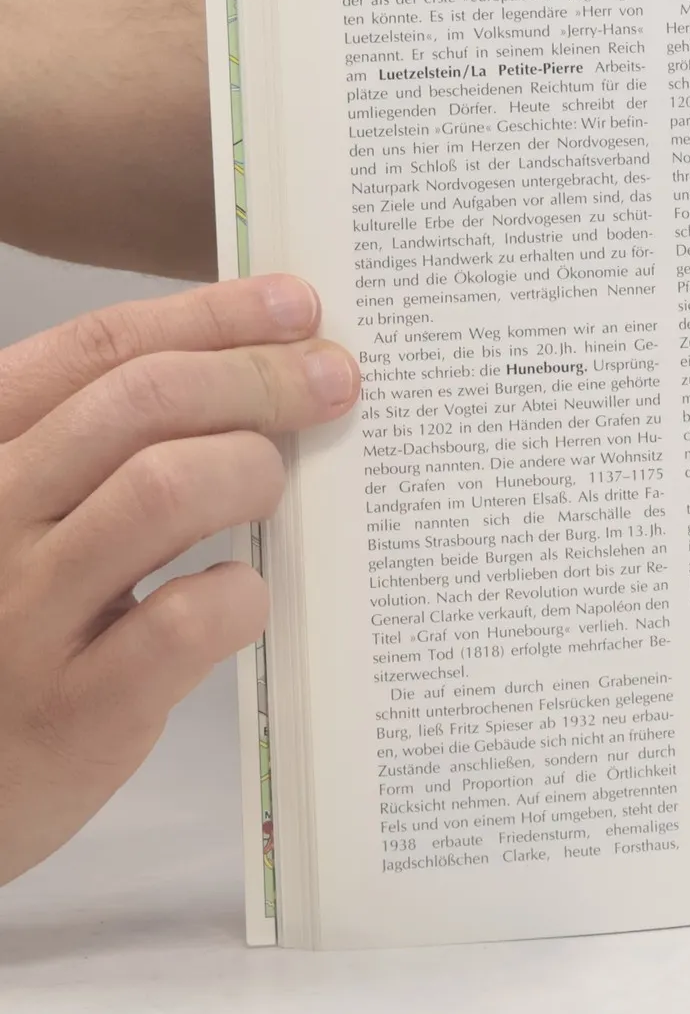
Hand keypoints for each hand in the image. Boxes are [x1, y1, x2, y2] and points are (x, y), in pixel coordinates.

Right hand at [0, 276, 358, 887]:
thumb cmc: (3, 634)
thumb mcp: (19, 519)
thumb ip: (100, 451)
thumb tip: (254, 368)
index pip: (93, 350)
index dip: (208, 316)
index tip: (293, 303)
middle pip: (141, 402)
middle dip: (258, 376)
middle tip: (333, 379)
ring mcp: (24, 617)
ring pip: (166, 488)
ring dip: (250, 470)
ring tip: (271, 486)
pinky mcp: (76, 710)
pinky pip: (188, 619)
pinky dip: (241, 594)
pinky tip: (243, 597)